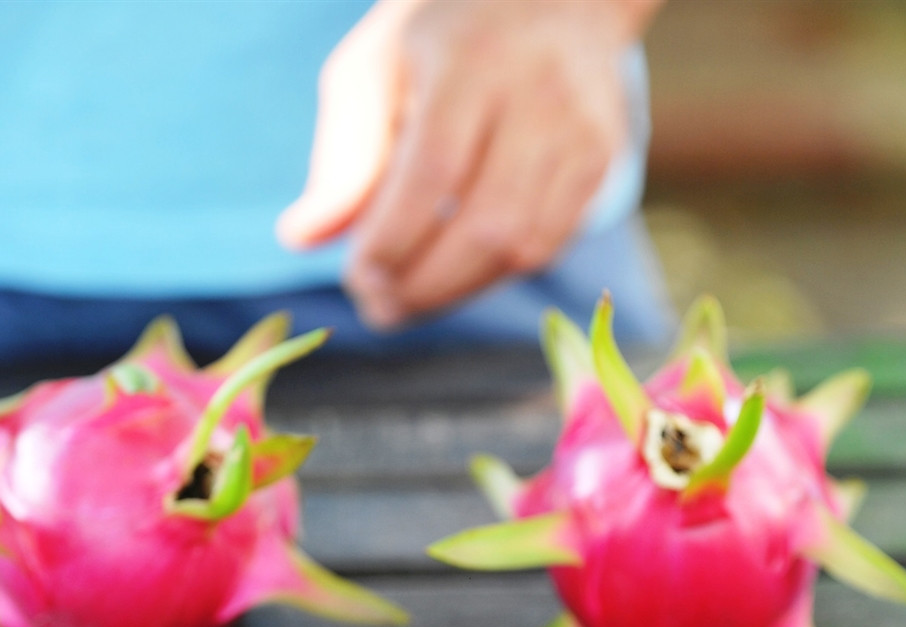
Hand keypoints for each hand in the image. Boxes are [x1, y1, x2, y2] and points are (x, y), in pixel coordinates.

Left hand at [277, 0, 659, 328]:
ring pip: (525, 246)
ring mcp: (582, 131)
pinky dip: (496, 272)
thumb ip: (343, 155)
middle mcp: (540, 96)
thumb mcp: (376, 69)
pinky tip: (457, 275)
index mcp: (471, 62)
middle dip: (425, 284)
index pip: (435, 171)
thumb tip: (301, 239)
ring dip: (458, 291)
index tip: (357, 277)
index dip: (394, 239)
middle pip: (488, 223)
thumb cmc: (441, 39)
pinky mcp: (603, 161)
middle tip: (377, 308)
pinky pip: (551, 242)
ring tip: (408, 302)